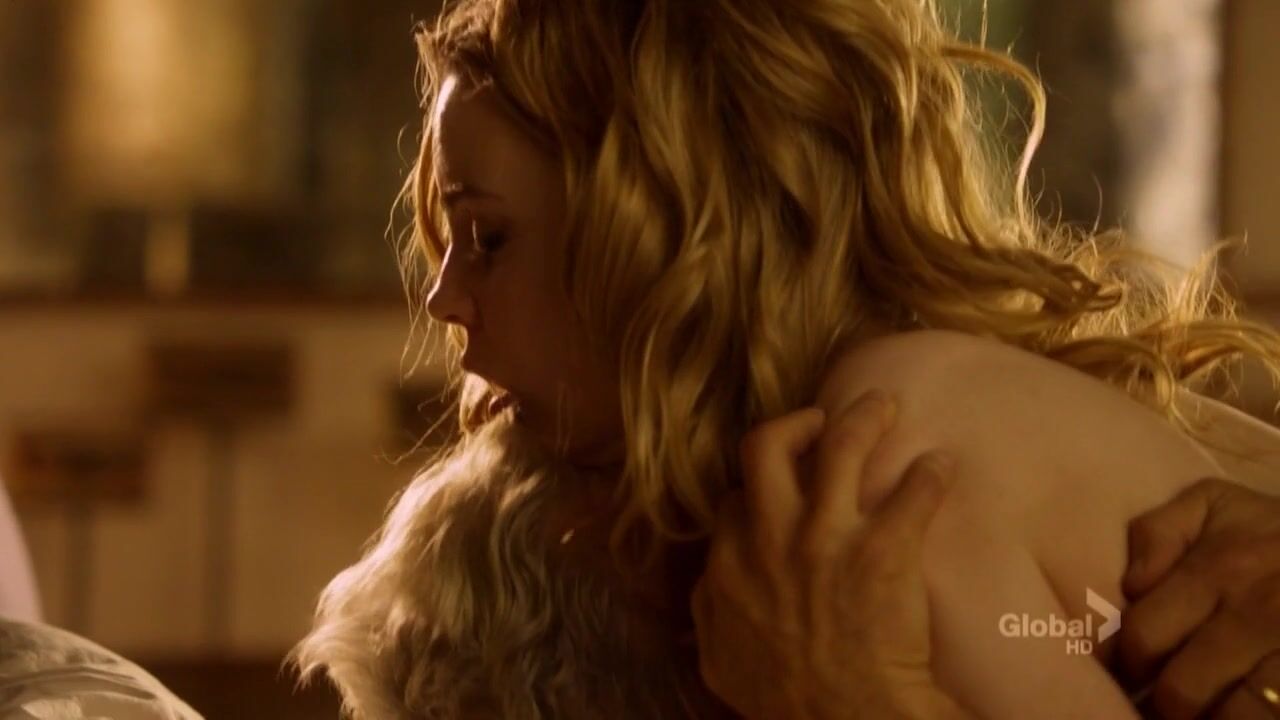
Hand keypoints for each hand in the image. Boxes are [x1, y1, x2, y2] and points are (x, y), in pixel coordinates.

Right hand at [690, 392, 969, 719]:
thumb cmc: (783, 702)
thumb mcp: (720, 660)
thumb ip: (709, 615)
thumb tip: (707, 588)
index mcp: (732, 560)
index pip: (737, 497)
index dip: (758, 487)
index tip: (777, 488)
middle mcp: (774, 535)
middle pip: (770, 447)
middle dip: (797, 423)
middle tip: (820, 421)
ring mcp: (829, 538)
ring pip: (842, 447)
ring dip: (865, 418)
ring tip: (885, 405)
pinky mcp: (886, 549)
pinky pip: (915, 491)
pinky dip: (932, 474)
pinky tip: (942, 465)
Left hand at [1118, 478, 1279, 718]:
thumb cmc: (1271, 531)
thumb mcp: (1213, 505)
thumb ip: (1158, 532)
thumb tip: (1131, 586)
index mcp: (1219, 569)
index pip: (1144, 638)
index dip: (1128, 664)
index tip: (1130, 671)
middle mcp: (1258, 614)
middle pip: (1181, 691)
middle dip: (1164, 703)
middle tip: (1162, 701)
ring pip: (1231, 717)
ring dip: (1206, 718)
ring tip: (1200, 709)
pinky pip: (1267, 717)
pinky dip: (1243, 718)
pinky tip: (1233, 708)